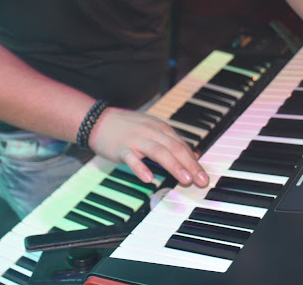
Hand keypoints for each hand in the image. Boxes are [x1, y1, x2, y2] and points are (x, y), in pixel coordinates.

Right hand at [88, 107, 209, 186]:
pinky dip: (141, 168)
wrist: (98, 121)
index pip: (182, 146)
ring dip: (174, 166)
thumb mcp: (152, 130)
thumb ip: (171, 143)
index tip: (204, 177)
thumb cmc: (128, 128)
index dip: (194, 162)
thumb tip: (193, 155)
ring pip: (158, 151)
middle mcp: (151, 132)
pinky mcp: (121, 148)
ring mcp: (136, 139)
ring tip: (185, 180)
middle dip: (190, 165)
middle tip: (202, 181)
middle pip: (175, 148)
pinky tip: (149, 179)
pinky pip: (131, 158)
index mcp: (160, 129)